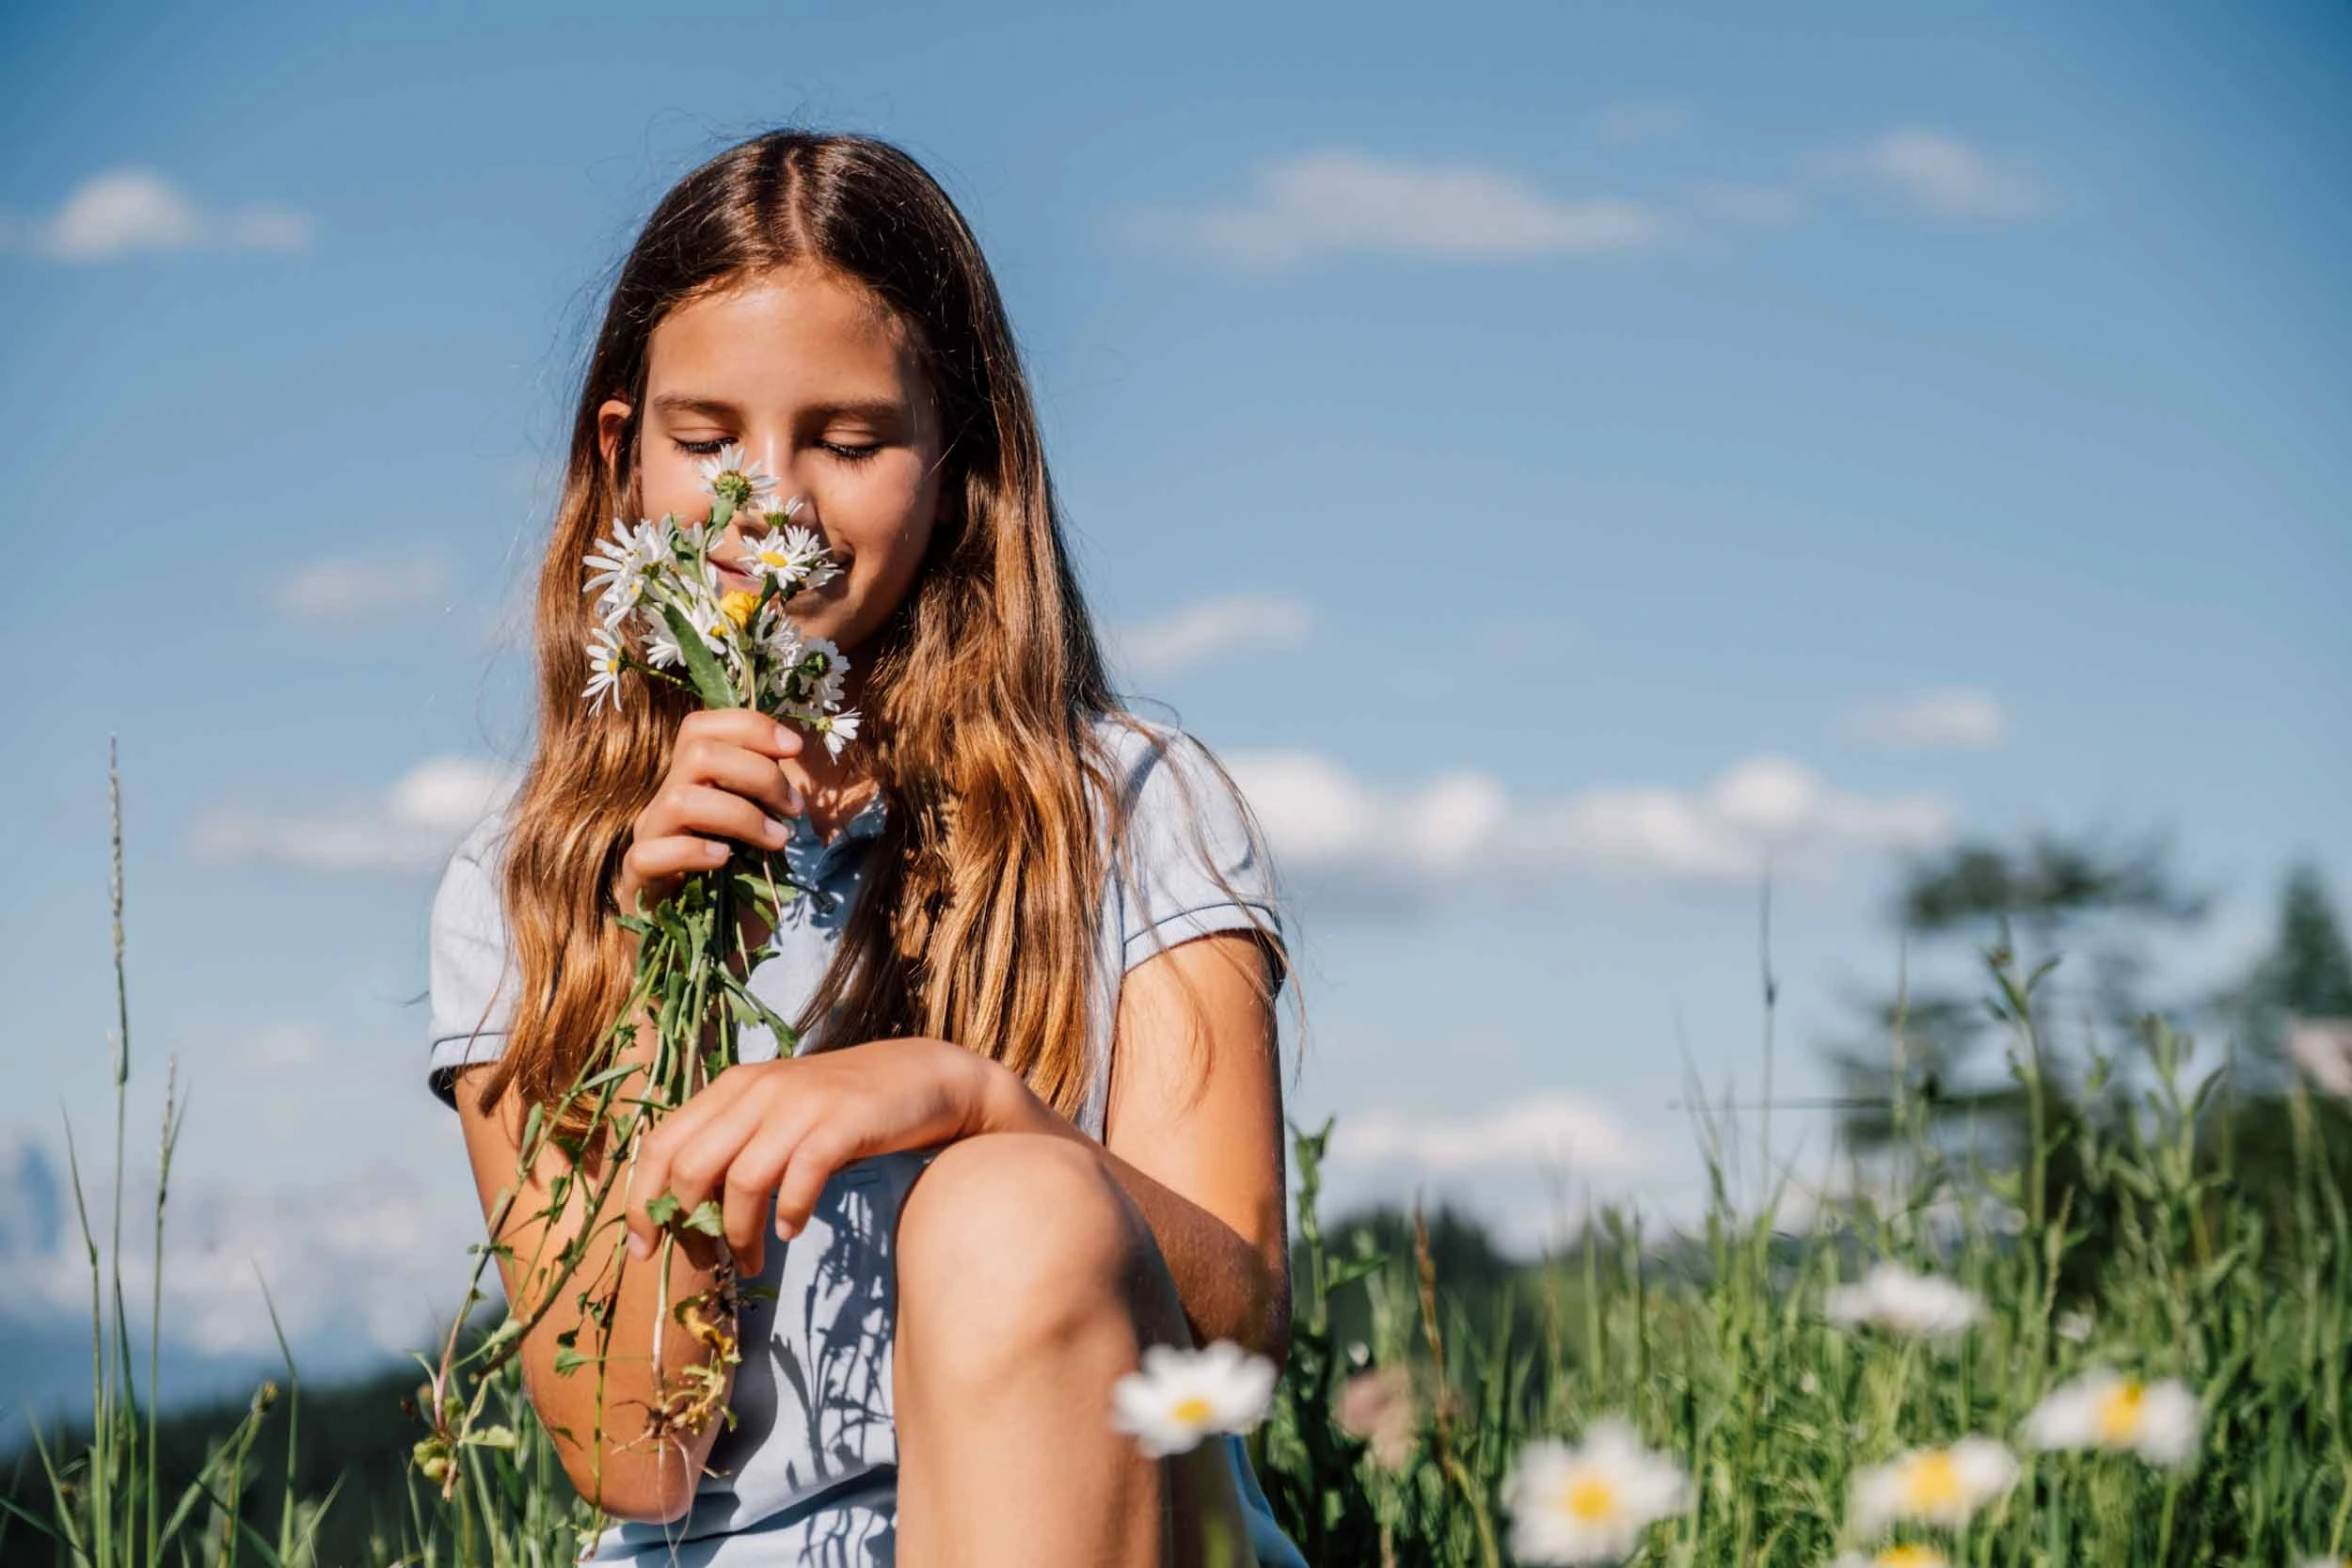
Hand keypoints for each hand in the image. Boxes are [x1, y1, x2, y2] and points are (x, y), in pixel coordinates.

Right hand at [611, 708, 806, 922]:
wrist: (704, 964)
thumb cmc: (735, 899)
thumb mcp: (762, 842)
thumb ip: (768, 802)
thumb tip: (792, 760)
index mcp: (691, 787)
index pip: (701, 727)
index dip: (749, 726)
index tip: (795, 747)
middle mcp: (663, 805)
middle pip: (697, 751)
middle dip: (759, 771)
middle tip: (793, 809)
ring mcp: (646, 842)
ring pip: (680, 799)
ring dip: (741, 814)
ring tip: (777, 841)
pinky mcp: (634, 885)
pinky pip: (650, 854)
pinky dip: (694, 851)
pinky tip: (726, 862)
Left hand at [621, 1036, 1020, 1276]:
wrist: (925, 1078)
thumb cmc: (845, 1107)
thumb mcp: (779, 1117)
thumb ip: (737, 1148)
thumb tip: (692, 1210)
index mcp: (733, 1086)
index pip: (662, 1143)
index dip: (642, 1201)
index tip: (644, 1249)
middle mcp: (759, 1089)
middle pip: (692, 1166)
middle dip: (691, 1226)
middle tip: (708, 1260)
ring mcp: (801, 1104)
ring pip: (741, 1181)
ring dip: (739, 1235)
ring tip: (751, 1263)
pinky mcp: (841, 1122)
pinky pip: (798, 1179)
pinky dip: (788, 1215)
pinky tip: (792, 1230)